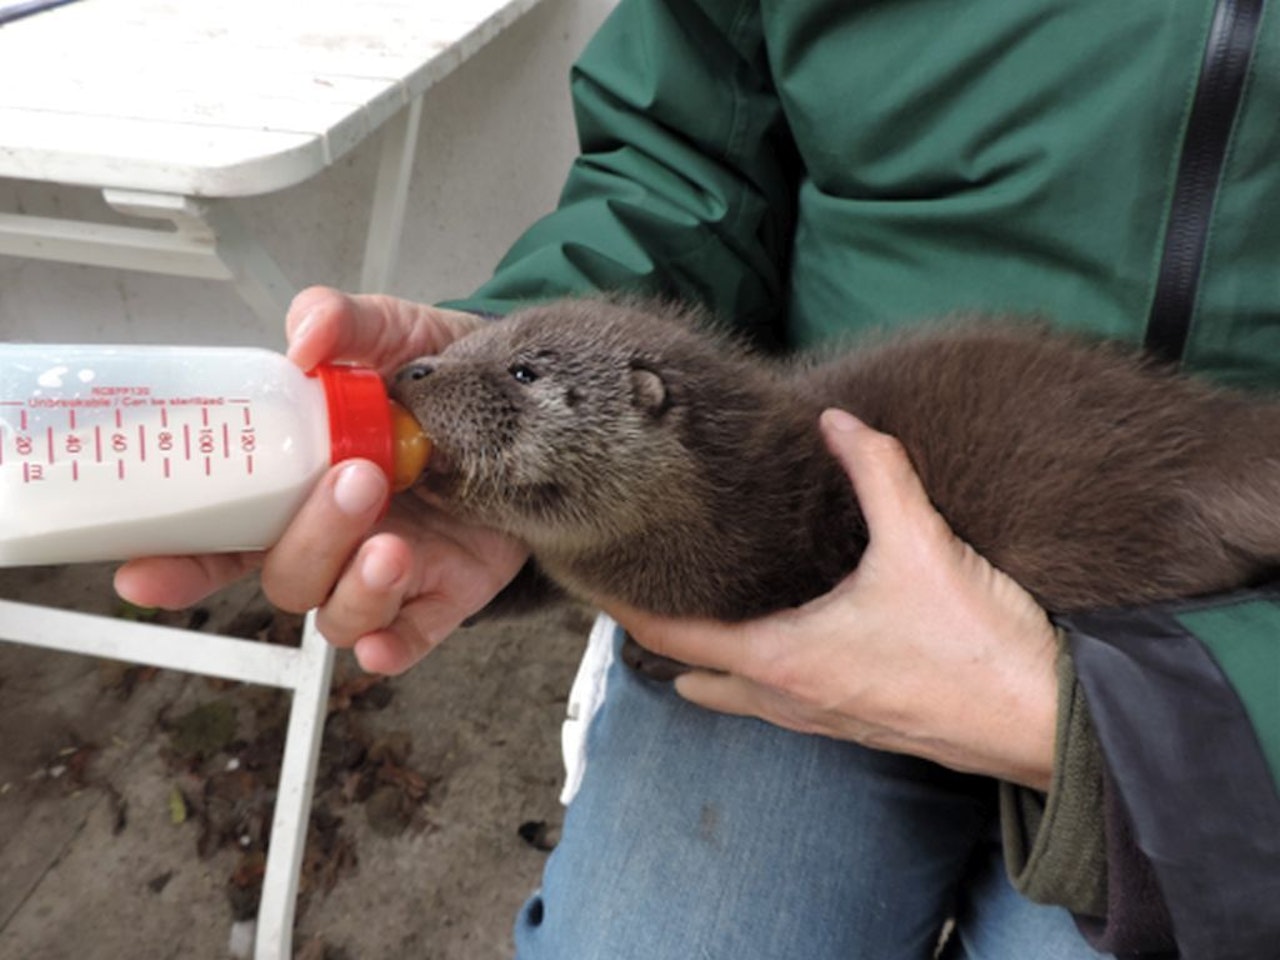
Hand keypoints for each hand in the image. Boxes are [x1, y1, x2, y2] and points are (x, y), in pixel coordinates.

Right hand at [114, 287, 527, 674]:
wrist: (525, 397)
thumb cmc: (437, 374)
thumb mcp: (389, 333)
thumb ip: (342, 323)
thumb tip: (306, 335)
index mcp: (298, 483)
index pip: (223, 532)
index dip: (179, 558)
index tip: (143, 570)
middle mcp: (335, 534)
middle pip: (284, 574)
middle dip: (310, 540)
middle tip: (356, 480)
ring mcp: (388, 569)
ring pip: (339, 615)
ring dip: (355, 590)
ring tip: (394, 544)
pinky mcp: (447, 592)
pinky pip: (409, 639)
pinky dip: (392, 648)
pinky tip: (386, 643)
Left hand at [609, 410, 1059, 789]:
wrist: (1048, 724)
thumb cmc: (979, 647)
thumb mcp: (921, 545)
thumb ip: (875, 472)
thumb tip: (837, 421)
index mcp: (782, 658)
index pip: (670, 637)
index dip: (621, 607)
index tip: (588, 579)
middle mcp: (789, 699)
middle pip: (691, 672)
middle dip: (659, 635)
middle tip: (640, 586)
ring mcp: (822, 721)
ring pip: (735, 693)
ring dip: (707, 656)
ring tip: (696, 606)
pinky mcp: (858, 726)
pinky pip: (781, 700)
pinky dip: (757, 669)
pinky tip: (782, 635)